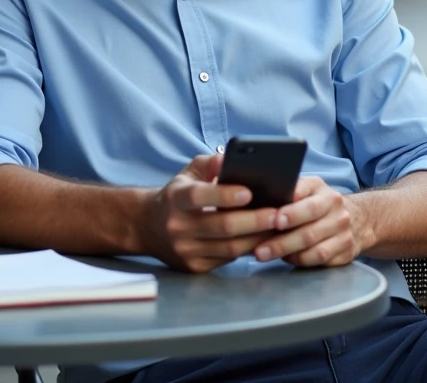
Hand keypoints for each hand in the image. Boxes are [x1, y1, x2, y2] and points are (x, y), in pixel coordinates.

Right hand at [139, 154, 278, 273]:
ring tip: (279, 227)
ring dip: (258, 238)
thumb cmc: (177, 195)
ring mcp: (185, 250)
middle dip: (255, 220)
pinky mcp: (194, 267)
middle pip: (223, 227)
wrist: (147, 227)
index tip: (250, 192)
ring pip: (230, 248)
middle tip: (279, 213)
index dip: (225, 195)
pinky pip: (228, 260)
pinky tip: (264, 240)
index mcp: (175, 198)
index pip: (200, 196)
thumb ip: (211, 163)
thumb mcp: (188, 173)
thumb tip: (231, 158)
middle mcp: (178, 226)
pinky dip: (248, 250)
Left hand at [252, 177, 359, 267]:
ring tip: (266, 255)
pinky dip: (300, 261)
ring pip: (316, 251)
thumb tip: (263, 198)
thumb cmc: (320, 203)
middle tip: (259, 250)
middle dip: (281, 242)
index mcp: (327, 196)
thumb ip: (292, 192)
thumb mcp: (309, 189)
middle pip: (309, 232)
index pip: (309, 206)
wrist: (357, 218)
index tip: (275, 221)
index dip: (292, 214)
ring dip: (288, 255)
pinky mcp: (346, 253)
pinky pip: (320, 261)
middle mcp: (339, 215)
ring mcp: (345, 236)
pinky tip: (286, 258)